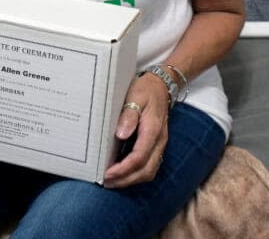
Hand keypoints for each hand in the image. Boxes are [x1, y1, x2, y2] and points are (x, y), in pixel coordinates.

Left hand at [102, 72, 169, 187]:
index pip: (139, 157)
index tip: (108, 173)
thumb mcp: (135, 96)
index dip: (123, 169)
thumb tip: (121, 134)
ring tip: (113, 181)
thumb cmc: (145, 90)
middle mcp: (159, 141)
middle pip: (146, 170)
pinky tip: (122, 172)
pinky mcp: (156, 146)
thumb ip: (129, 114)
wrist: (161, 86)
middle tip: (107, 182)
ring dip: (131, 179)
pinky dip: (136, 173)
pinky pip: (149, 166)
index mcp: (153, 129)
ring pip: (149, 171)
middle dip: (126, 180)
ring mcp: (159, 145)